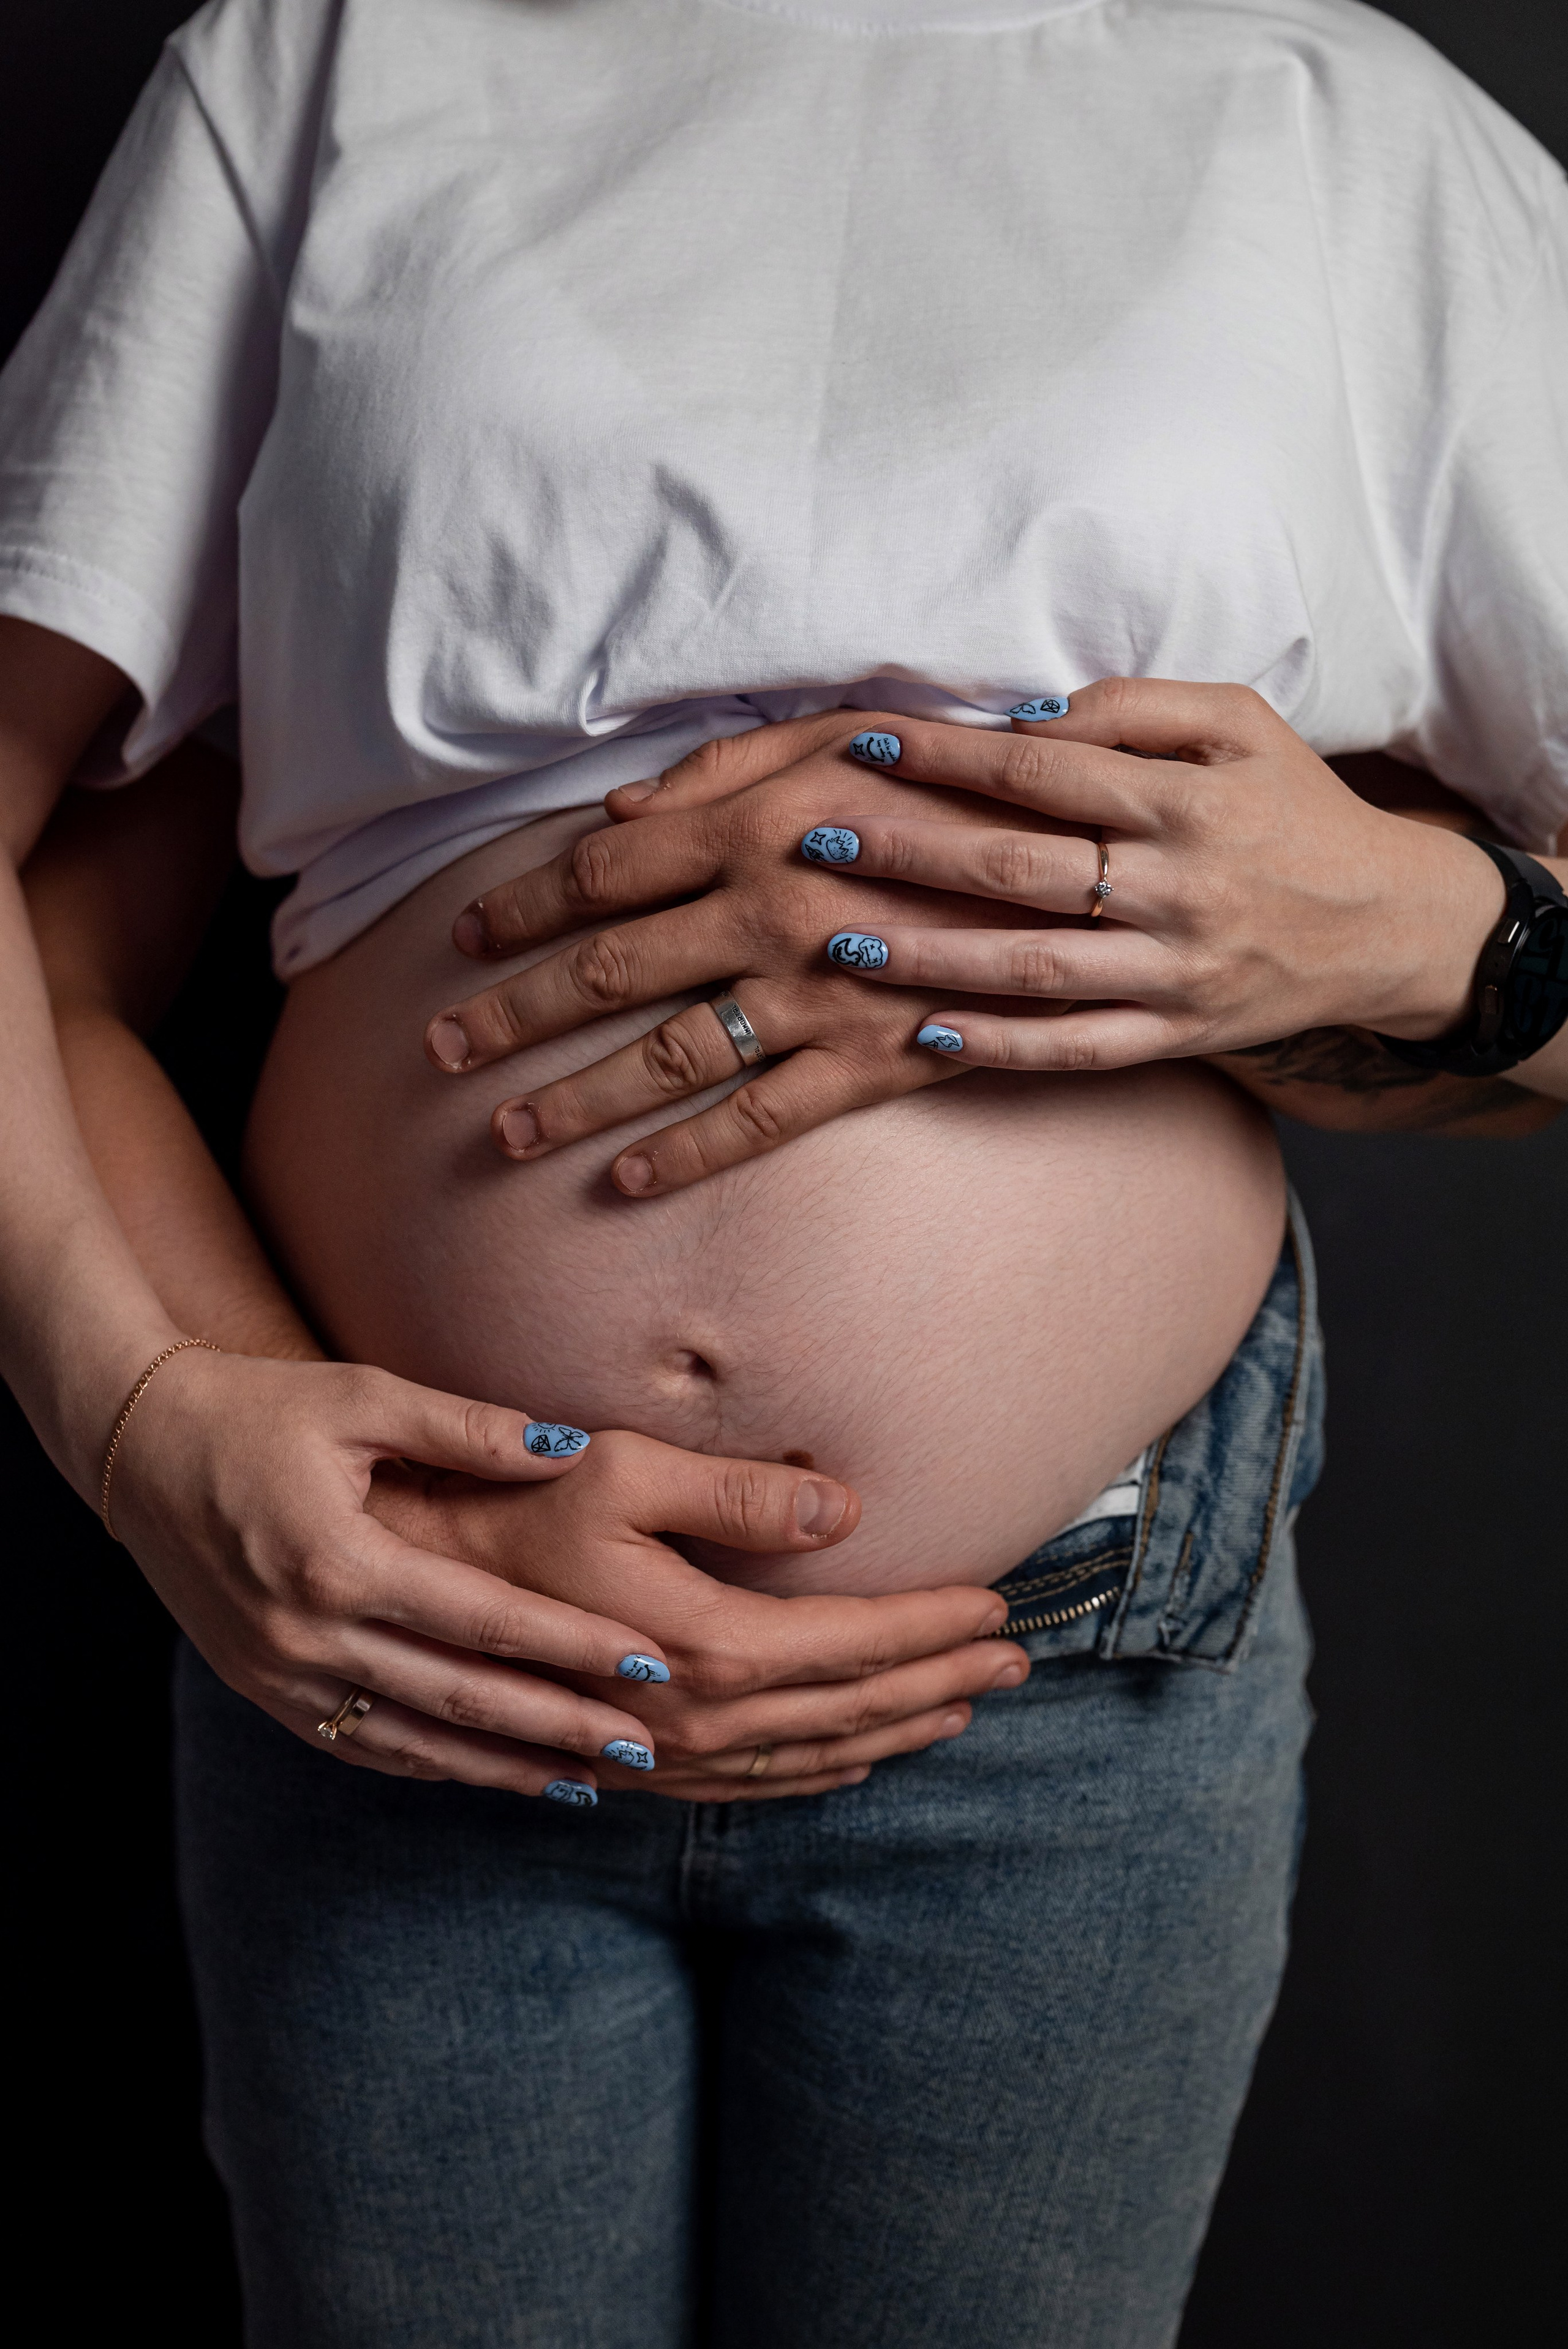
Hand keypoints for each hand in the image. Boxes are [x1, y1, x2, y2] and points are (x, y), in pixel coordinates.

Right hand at [110, 1347, 670, 1801]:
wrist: (136, 1444)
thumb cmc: (258, 1406)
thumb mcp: (364, 1397)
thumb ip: (469, 1429)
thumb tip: (571, 1446)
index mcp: (340, 1560)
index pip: (487, 1621)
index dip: (575, 1646)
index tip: (652, 1663)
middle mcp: (308, 1632)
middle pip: (461, 1698)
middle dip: (561, 1728)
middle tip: (647, 1748)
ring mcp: (278, 1672)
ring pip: (414, 1741)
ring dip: (505, 1766)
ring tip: (588, 1780)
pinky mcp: (260, 1687)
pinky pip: (360, 1743)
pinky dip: (433, 1763)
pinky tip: (491, 1771)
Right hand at [371, 1430, 1028, 1802]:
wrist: (407, 1583)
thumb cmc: (515, 1508)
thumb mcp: (624, 1471)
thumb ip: (740, 1495)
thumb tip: (845, 1511)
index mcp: (703, 1648)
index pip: (852, 1643)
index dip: (931, 1624)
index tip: (998, 1606)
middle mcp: (689, 1721)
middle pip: (848, 1708)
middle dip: (940, 1683)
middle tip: (1016, 1662)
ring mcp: (657, 1755)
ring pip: (808, 1758)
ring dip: (895, 1732)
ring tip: (964, 1709)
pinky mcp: (628, 1763)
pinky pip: (749, 1787)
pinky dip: (818, 1774)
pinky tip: (857, 1759)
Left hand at [423, 711, 1079, 1194]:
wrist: (1104, 861)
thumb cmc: (969, 779)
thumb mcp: (855, 731)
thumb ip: (733, 761)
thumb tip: (617, 810)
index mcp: (758, 818)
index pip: (606, 869)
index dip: (525, 904)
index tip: (465, 936)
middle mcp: (772, 907)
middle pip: (610, 967)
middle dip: (514, 1013)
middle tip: (439, 1050)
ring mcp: (820, 992)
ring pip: (667, 1055)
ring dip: (577, 1097)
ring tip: (505, 1132)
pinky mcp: (872, 1059)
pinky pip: (759, 1119)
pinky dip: (687, 1154)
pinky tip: (625, 1183)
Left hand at [694, 679, 1505, 1073]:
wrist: (1391, 923)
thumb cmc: (1295, 808)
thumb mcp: (1241, 723)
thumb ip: (1136, 707)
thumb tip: (1025, 712)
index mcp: (1184, 799)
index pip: (1042, 771)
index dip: (947, 756)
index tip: (861, 743)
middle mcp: (1177, 888)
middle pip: (1019, 869)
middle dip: (910, 852)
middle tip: (816, 839)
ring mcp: (1175, 971)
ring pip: (1033, 967)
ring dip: (928, 957)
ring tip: (838, 943)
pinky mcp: (1178, 1036)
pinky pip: (1077, 1046)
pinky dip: (1001, 1048)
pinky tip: (923, 1039)